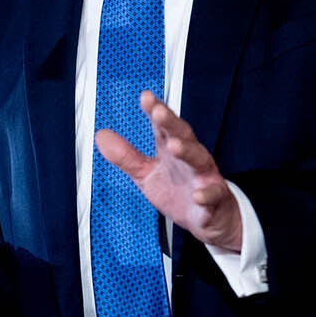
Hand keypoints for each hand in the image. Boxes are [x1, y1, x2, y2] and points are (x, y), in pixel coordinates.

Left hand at [96, 90, 242, 250]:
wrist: (209, 218)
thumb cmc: (179, 191)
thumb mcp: (146, 174)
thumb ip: (126, 156)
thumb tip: (102, 136)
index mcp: (172, 150)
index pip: (163, 126)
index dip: (155, 111)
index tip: (146, 98)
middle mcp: (189, 158)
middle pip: (183, 135)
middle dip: (171, 123)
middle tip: (158, 112)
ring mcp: (204, 176)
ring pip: (199, 160)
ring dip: (187, 151)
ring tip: (174, 145)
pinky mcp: (213, 198)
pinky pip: (212, 194)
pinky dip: (206, 194)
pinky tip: (198, 195)